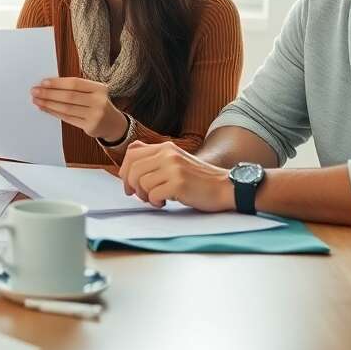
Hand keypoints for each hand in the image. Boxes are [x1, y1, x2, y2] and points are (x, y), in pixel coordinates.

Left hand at [30, 77, 127, 140]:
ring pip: (67, 109)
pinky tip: (45, 108)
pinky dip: (54, 113)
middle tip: (35, 91)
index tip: (43, 82)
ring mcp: (95, 115)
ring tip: (37, 100)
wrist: (113, 123)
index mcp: (99, 88)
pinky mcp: (90, 127)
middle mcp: (99, 101)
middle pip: (69, 96)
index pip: (75, 83)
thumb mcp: (92, 92)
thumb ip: (75, 88)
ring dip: (49, 104)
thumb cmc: (97, 103)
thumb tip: (48, 85)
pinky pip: (67, 118)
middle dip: (49, 94)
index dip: (57, 83)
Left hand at [118, 141, 234, 211]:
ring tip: (158, 199)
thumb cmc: (199, 179)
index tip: (130, 184)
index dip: (125, 170)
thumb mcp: (176, 161)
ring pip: (141, 183)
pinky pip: (153, 194)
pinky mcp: (178, 184)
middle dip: (132, 186)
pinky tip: (166, 202)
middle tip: (142, 196)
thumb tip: (127, 171)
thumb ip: (155, 160)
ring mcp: (173, 168)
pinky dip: (156, 202)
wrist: (225, 186)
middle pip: (132, 169)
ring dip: (146, 196)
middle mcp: (168, 154)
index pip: (132, 153)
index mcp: (165, 147)